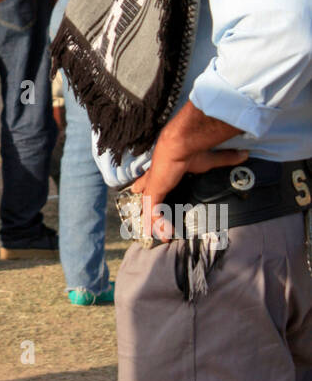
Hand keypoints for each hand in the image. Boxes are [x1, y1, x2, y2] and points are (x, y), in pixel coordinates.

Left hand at [131, 146, 248, 241]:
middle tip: (146, 222)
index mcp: (164, 168)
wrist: (180, 143)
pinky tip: (166, 234)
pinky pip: (153, 213)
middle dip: (146, 209)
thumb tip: (244, 154)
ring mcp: (153, 186)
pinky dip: (159, 224)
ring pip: (148, 208)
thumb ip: (226, 158)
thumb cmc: (193, 149)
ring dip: (155, 223)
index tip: (136, 189)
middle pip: (145, 195)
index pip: (151, 179)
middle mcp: (155, 178)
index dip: (144, 185)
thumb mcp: (210, 159)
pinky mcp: (153, 193)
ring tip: (162, 237)